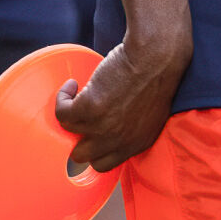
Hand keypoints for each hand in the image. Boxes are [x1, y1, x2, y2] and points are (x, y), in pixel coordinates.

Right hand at [54, 30, 190, 171]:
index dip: (93, 151)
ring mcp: (102, 126)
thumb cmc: (158, 74)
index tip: (90, 135)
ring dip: (70, 110)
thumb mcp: (152, 112)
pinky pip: (62, 112)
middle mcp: (119, 140)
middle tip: (80, 117)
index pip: (105, 164)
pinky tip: (72, 86)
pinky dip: (63, 97)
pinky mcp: (88, 108)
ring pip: (69, 129)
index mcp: (137, 143)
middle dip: (78, 136)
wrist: (157, 55)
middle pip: (82, 156)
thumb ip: (134, 127)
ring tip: (77, 93)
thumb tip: (114, 125)